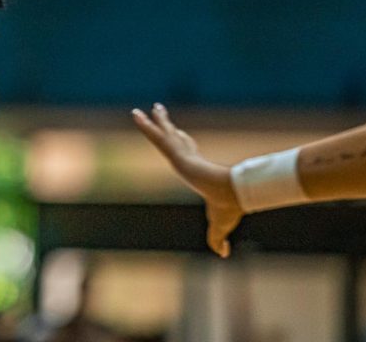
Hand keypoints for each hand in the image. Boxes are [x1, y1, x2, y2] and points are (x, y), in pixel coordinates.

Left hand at [132, 103, 242, 256]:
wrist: (231, 194)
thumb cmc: (227, 206)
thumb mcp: (219, 226)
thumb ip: (217, 239)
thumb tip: (223, 255)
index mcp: (197, 170)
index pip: (187, 152)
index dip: (183, 142)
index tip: (180, 134)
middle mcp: (188, 158)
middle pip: (173, 136)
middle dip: (165, 124)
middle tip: (158, 110)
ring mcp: (182, 154)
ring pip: (162, 134)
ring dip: (150, 121)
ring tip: (136, 111)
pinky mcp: (177, 153)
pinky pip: (157, 136)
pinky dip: (145, 126)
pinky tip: (135, 115)